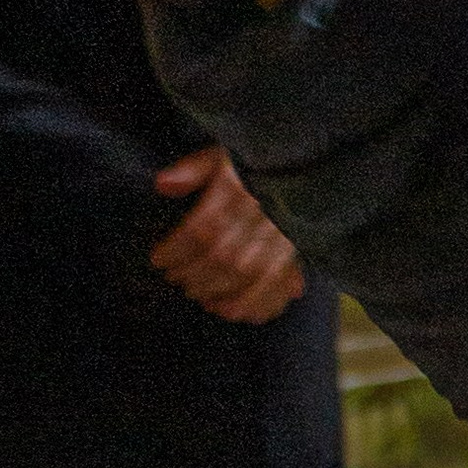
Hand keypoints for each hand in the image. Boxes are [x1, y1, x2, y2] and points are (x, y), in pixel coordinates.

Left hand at [150, 146, 305, 321]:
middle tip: (176, 278)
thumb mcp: (224, 154)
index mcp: (239, 190)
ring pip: (245, 275)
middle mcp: (260, 216)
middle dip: (193, 274)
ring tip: (200, 296)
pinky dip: (254, 303)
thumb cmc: (259, 162)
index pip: (201, 229)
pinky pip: (276, 284)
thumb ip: (193, 169)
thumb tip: (163, 185)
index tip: (159, 258)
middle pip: (221, 257)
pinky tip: (234, 312)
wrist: (308, 165)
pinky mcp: (297, 252)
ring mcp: (282, 236)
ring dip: (217, 292)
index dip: (176, 250)